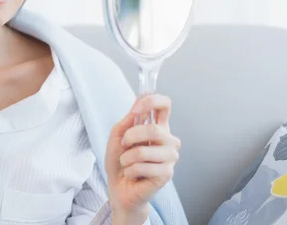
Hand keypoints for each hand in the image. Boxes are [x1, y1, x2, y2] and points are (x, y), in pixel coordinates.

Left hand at [105, 94, 180, 219]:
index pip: (165, 105)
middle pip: (155, 129)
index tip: (137, 108)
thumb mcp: (117, 136)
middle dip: (131, 137)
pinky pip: (143, 167)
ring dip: (127, 158)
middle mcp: (168, 140)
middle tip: (124, 145)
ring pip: (144, 151)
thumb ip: (128, 120)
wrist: (118, 187)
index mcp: (157, 127)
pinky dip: (130, 170)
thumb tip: (138, 99)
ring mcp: (170, 157)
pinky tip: (133, 174)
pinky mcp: (167, 174)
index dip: (152, 101)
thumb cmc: (119, 161)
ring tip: (127, 163)